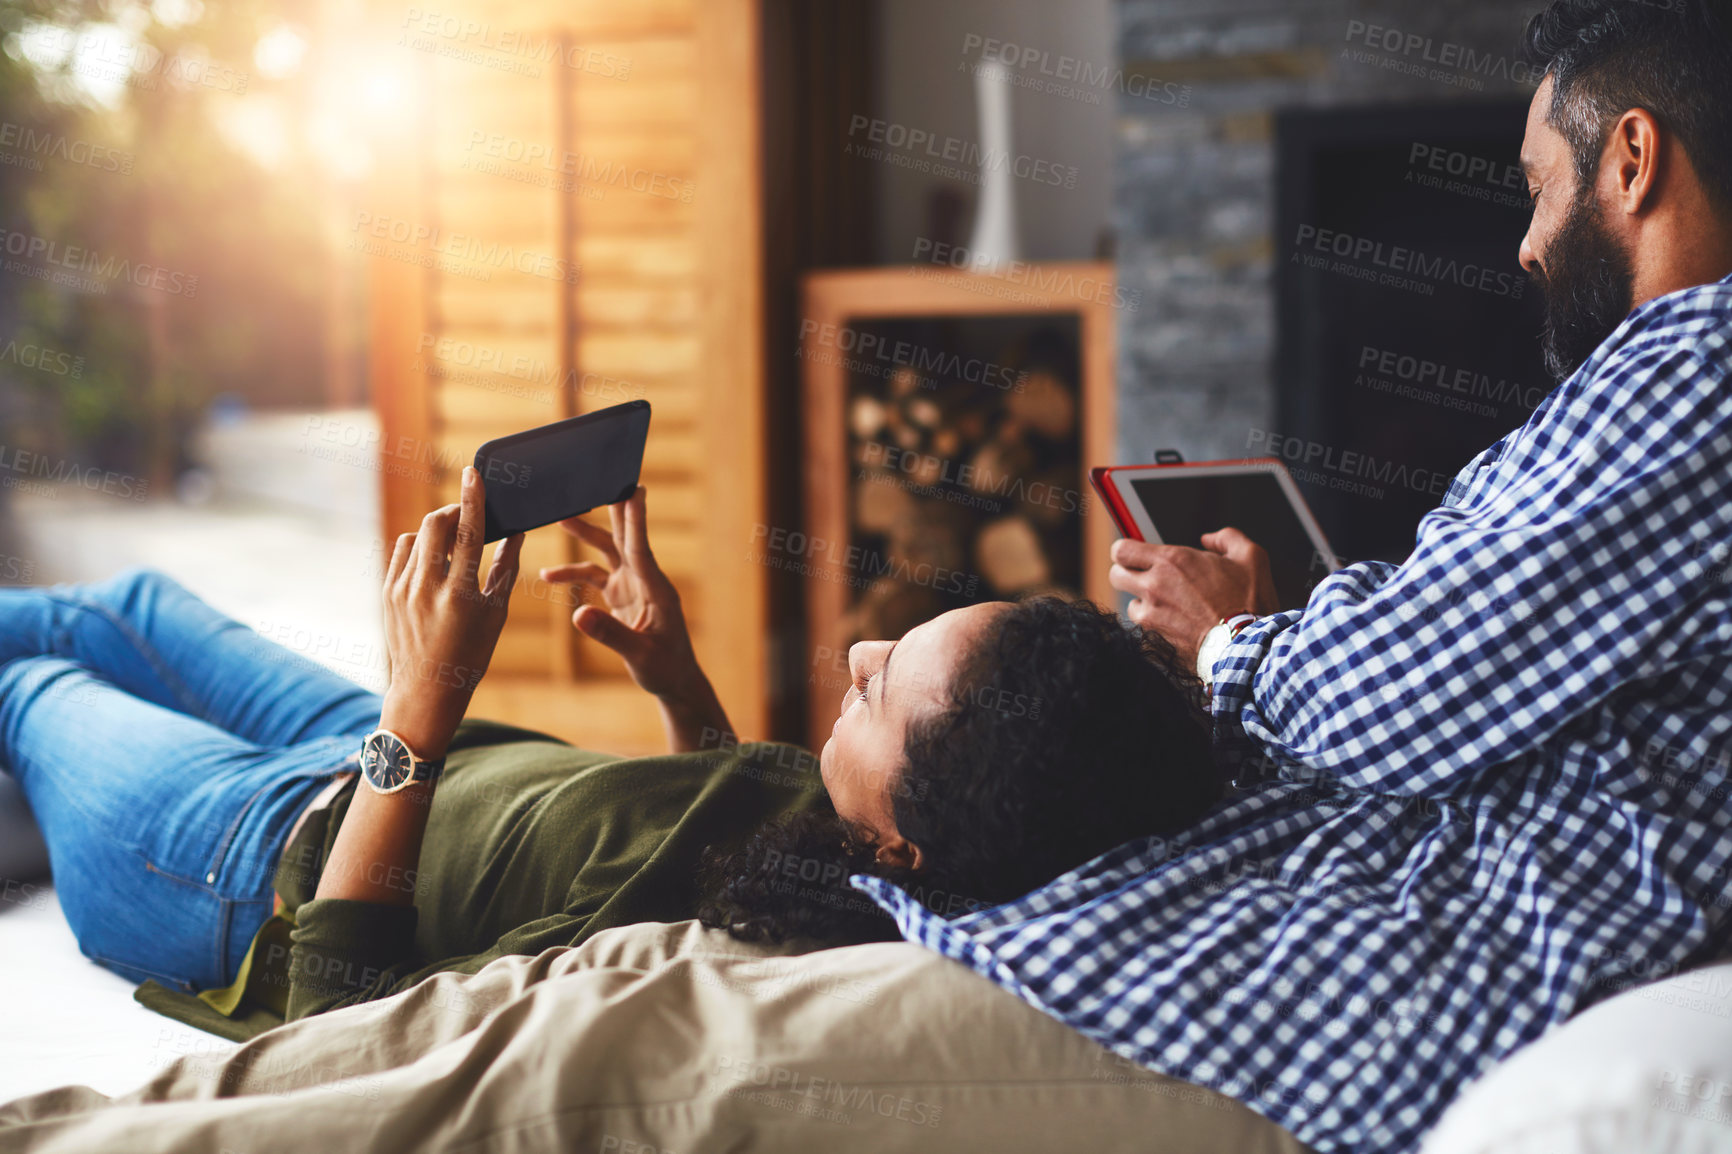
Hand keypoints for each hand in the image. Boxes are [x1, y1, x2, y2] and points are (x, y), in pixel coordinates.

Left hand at [380, 466, 523, 755]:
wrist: (426, 688)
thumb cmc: (470, 653)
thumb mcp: (495, 613)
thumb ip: (505, 568)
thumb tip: (516, 532)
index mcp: (458, 594)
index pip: (466, 533)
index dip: (472, 499)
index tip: (473, 473)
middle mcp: (425, 589)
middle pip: (434, 525)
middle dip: (452, 511)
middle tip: (467, 514)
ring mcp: (400, 590)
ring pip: (415, 536)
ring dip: (435, 531)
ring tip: (452, 544)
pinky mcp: (386, 593)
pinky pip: (400, 553)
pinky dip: (418, 548)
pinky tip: (432, 560)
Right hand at [541, 487, 700, 699]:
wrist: (674, 681)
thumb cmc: (665, 669)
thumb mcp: (639, 656)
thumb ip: (610, 634)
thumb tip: (577, 615)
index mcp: (656, 589)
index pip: (642, 549)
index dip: (635, 520)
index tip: (633, 490)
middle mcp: (645, 581)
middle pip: (625, 538)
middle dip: (611, 511)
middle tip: (599, 481)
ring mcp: (633, 586)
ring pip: (608, 552)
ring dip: (586, 536)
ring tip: (560, 518)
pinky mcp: (622, 596)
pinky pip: (595, 576)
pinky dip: (574, 573)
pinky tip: (548, 575)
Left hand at [1108, 527, 1279, 657]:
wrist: (1247, 649)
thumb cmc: (1250, 603)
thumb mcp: (1252, 558)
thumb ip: (1228, 538)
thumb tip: (1209, 539)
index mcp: (1172, 561)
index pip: (1121, 549)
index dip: (1126, 552)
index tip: (1136, 556)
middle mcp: (1154, 587)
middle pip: (1115, 575)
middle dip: (1129, 575)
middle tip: (1149, 579)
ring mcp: (1151, 617)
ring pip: (1132, 606)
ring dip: (1146, 606)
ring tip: (1174, 609)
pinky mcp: (1153, 642)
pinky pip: (1144, 632)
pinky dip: (1156, 630)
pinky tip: (1180, 630)